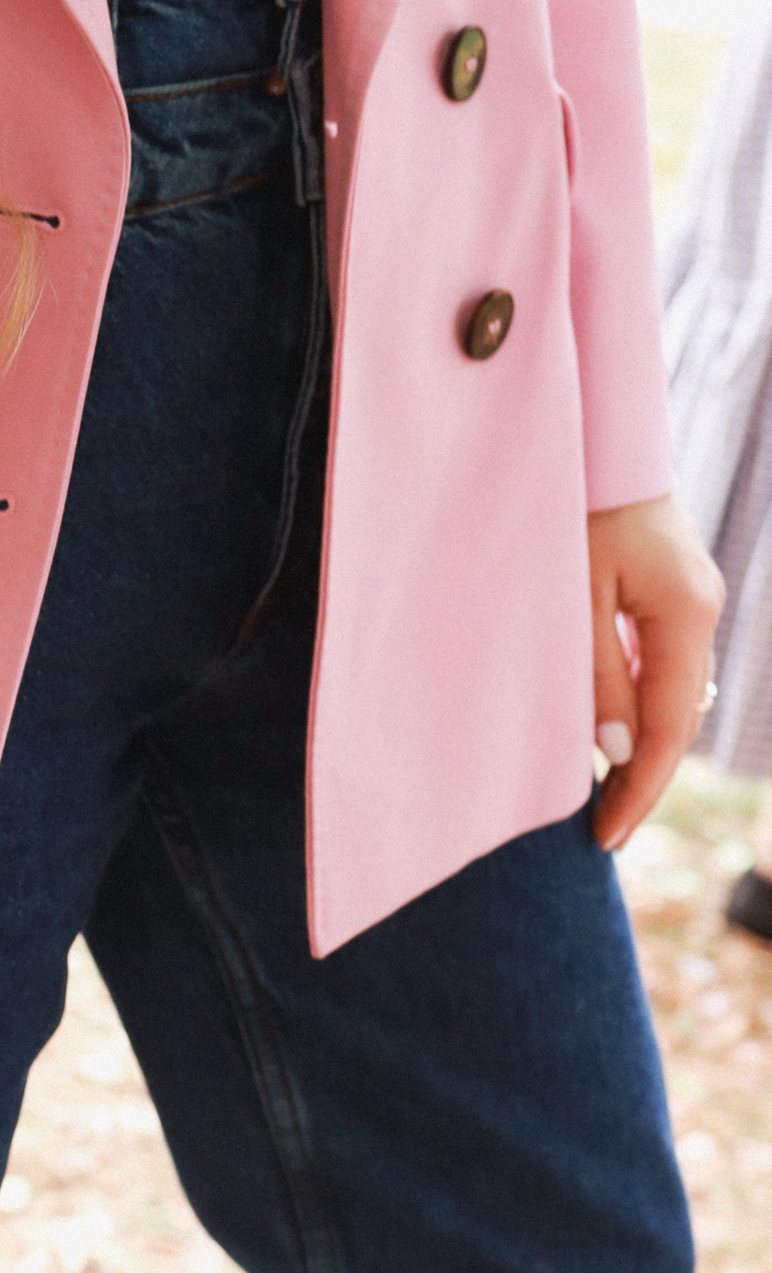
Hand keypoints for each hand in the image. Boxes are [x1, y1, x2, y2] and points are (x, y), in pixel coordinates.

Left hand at [588, 494, 722, 855]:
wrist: (593, 435)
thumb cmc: (570, 508)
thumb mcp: (572, 601)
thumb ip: (596, 678)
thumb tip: (618, 754)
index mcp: (685, 615)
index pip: (669, 730)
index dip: (638, 791)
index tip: (603, 837)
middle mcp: (702, 609)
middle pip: (681, 719)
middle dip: (644, 778)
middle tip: (601, 829)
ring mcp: (694, 597)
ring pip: (676, 694)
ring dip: (643, 745)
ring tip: (601, 794)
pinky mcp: (675, 590)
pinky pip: (665, 665)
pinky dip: (641, 706)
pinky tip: (609, 732)